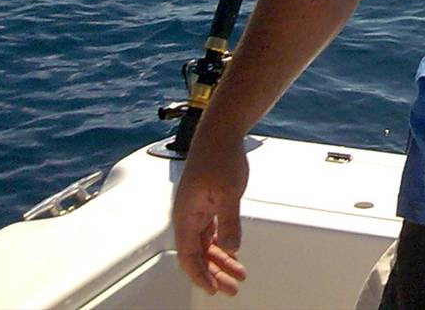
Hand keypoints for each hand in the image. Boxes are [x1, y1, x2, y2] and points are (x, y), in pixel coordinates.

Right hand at [172, 133, 250, 295]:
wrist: (220, 133)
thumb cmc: (220, 157)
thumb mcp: (229, 192)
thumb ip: (229, 221)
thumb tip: (232, 247)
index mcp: (186, 216)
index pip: (190, 256)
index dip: (201, 275)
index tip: (214, 289)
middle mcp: (188, 216)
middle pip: (198, 254)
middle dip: (214, 273)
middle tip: (231, 288)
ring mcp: (197, 210)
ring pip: (206, 244)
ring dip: (221, 260)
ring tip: (238, 274)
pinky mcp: (207, 203)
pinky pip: (212, 232)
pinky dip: (222, 244)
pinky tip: (232, 252)